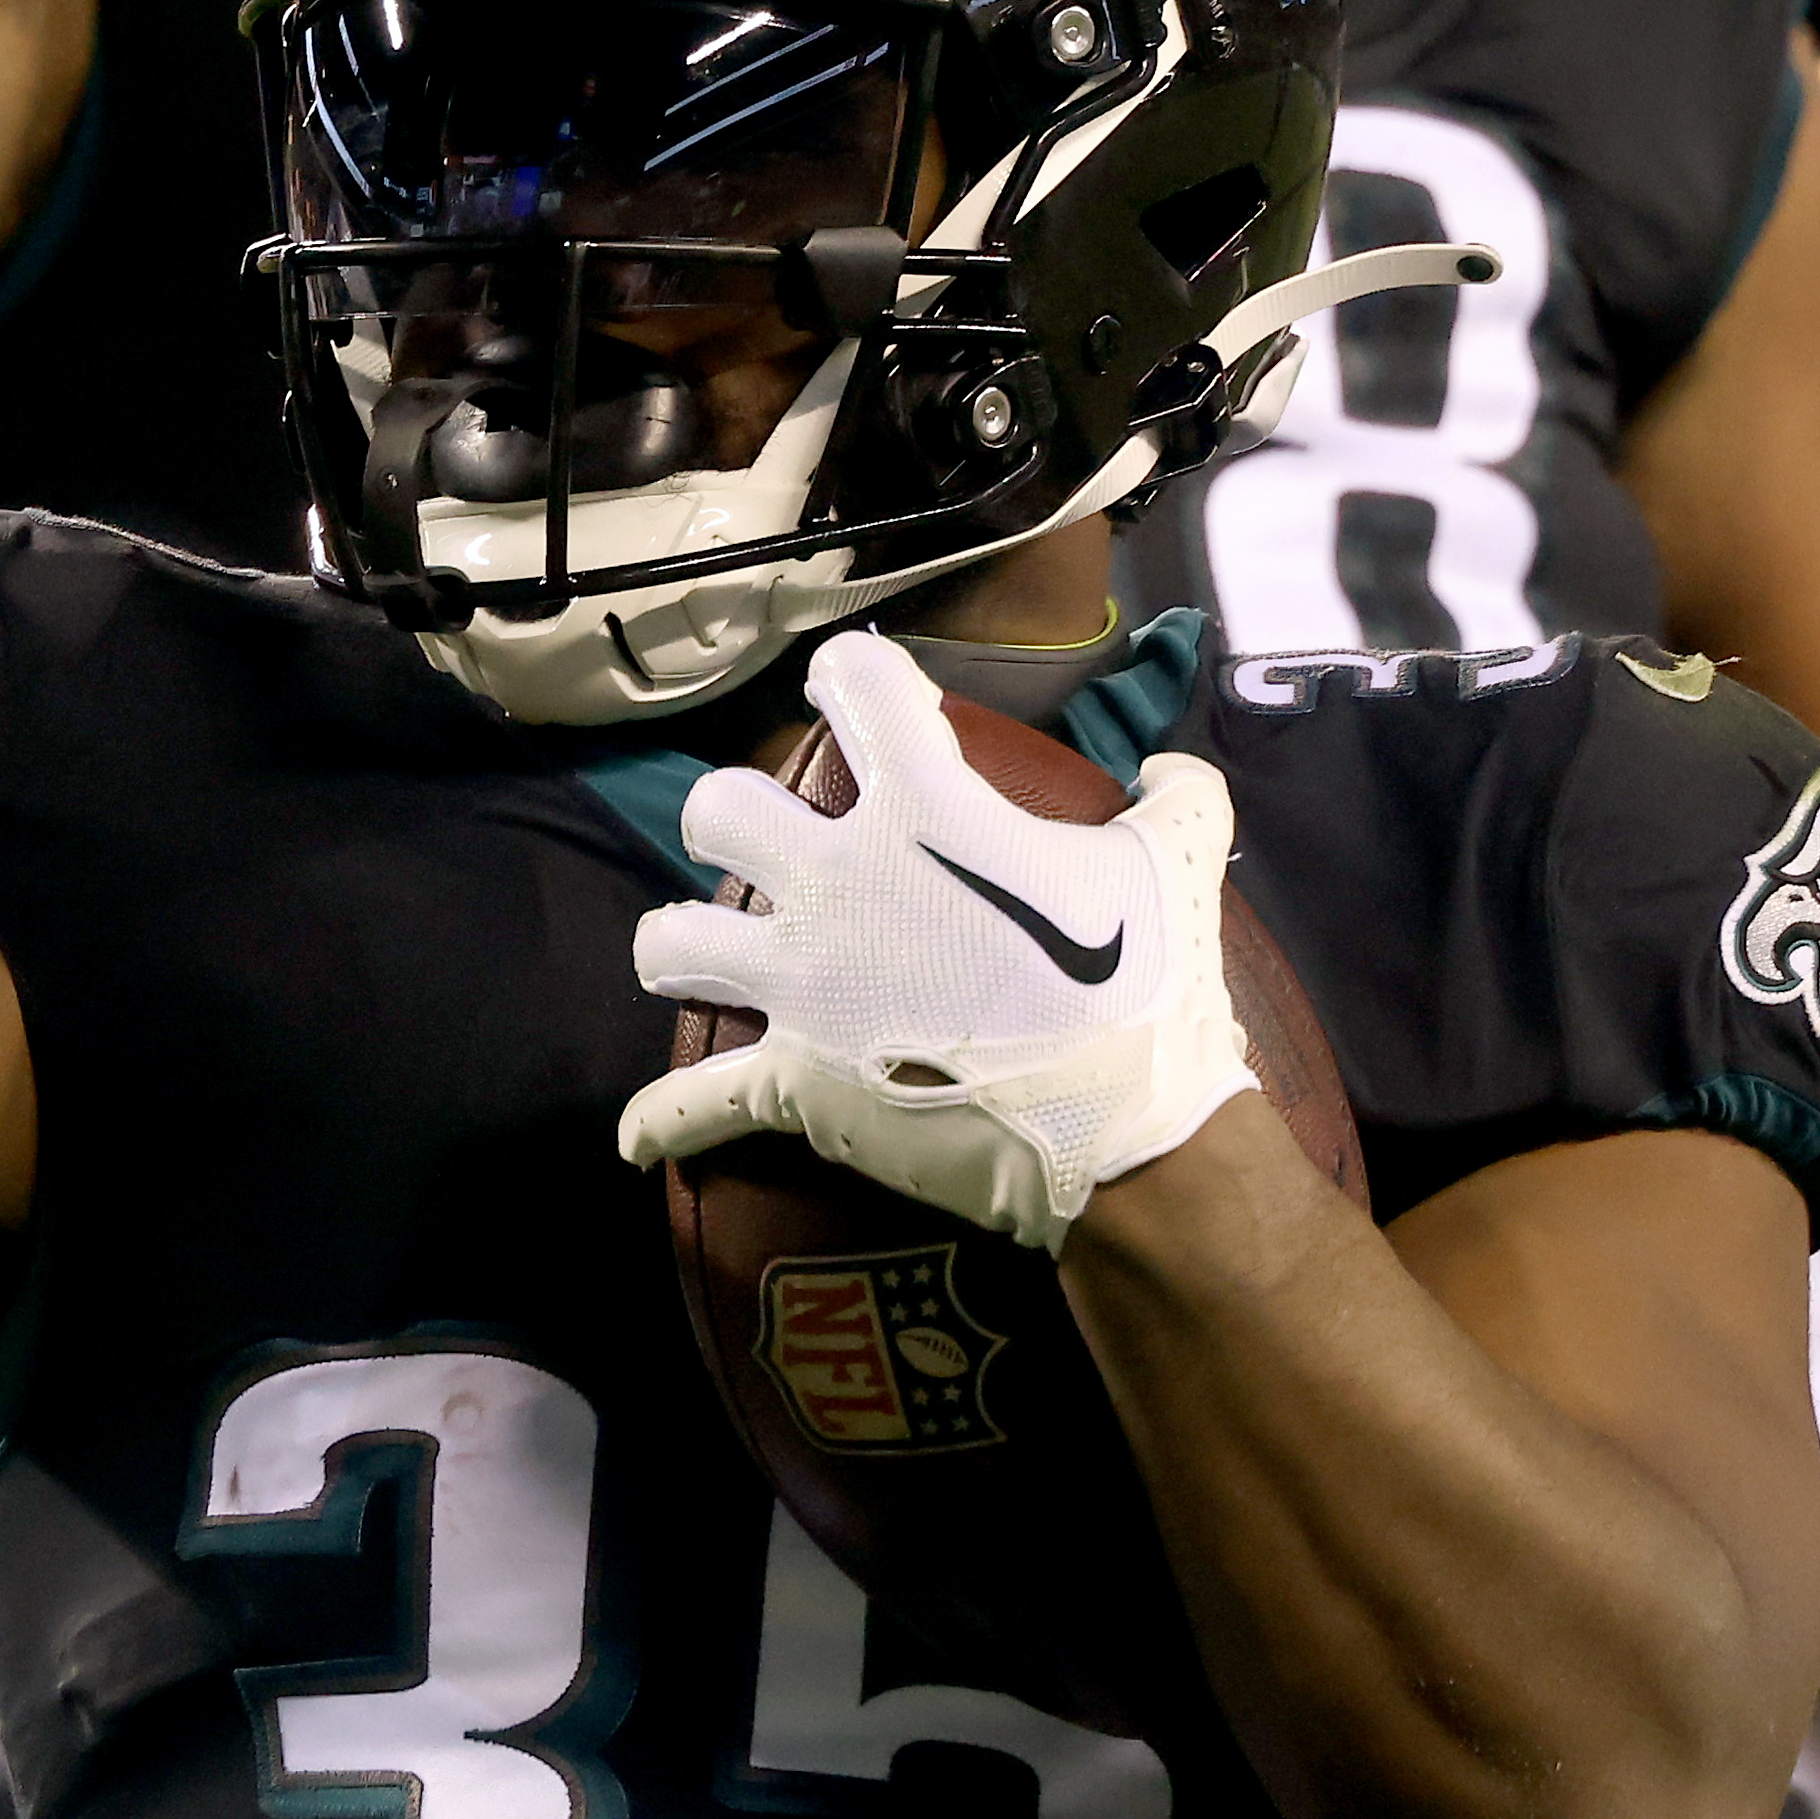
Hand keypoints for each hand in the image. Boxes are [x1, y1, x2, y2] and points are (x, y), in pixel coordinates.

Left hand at [616, 635, 1255, 1246]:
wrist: (1126, 1134)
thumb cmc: (1149, 990)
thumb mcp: (1181, 864)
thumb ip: (1177, 798)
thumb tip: (1172, 772)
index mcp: (926, 811)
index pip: (855, 685)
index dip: (853, 678)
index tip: (857, 691)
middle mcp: (839, 883)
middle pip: (718, 810)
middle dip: (732, 821)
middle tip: (773, 847)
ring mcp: (804, 986)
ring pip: (672, 941)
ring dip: (681, 944)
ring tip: (698, 953)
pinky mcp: (796, 1082)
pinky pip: (697, 1107)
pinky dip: (665, 1125)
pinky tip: (638, 1140)